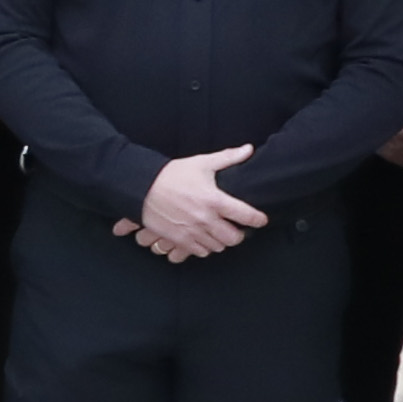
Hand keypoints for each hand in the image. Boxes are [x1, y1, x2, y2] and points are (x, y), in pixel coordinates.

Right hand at [130, 147, 263, 261]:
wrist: (142, 187)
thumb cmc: (172, 174)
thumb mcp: (201, 163)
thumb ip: (228, 158)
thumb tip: (248, 149)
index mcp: (215, 200)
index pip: (246, 215)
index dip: (258, 219)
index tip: (261, 220)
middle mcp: (206, 219)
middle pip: (234, 238)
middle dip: (238, 235)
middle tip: (236, 228)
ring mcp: (193, 231)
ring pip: (218, 247)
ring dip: (221, 241)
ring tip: (218, 232)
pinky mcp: (179, 239)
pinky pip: (200, 252)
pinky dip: (205, 247)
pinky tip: (203, 237)